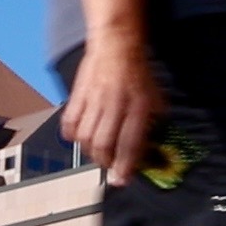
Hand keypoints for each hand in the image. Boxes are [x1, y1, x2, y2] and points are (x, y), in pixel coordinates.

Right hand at [59, 33, 161, 184]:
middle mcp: (115, 105)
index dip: (125, 165)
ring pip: (85, 137)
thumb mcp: (156, 96)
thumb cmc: (139, 72)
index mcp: (138, 106)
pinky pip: (69, 122)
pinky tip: (79, 138)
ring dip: (90, 152)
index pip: (130, 142)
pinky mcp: (78, 95)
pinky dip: (71, 136)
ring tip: (97, 154)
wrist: (116, 44)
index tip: (122, 180)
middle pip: (104, 144)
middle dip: (106, 162)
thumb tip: (152, 146)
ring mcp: (94, 100)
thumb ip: (154, 122)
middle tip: (110, 166)